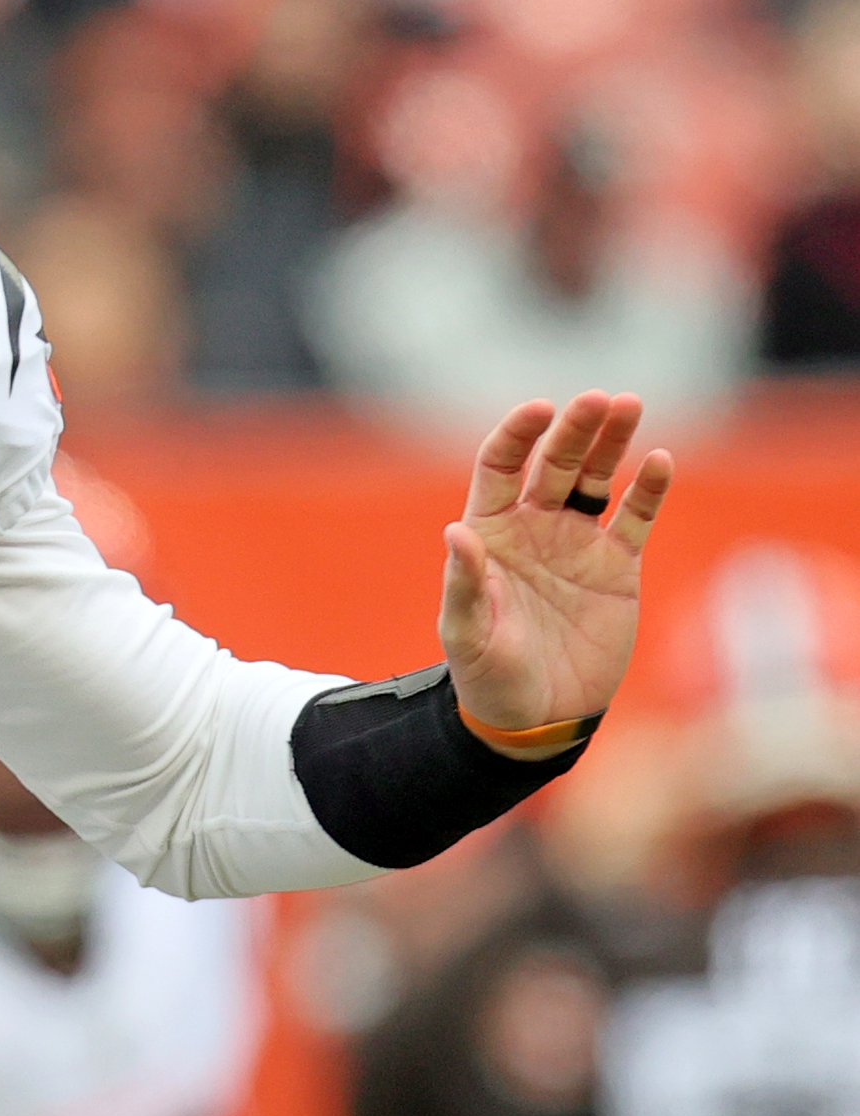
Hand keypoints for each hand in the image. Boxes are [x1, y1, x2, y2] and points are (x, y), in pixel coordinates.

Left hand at [439, 392, 673, 742]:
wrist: (536, 716)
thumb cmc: (488, 676)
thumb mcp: (468, 635)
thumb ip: (465, 585)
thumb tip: (457, 532)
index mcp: (490, 533)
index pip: (501, 467)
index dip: (518, 435)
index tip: (538, 409)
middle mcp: (534, 528)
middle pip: (555, 463)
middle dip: (575, 429)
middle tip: (600, 399)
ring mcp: (577, 543)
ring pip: (597, 478)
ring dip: (612, 442)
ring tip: (630, 405)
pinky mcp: (617, 566)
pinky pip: (635, 517)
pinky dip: (648, 489)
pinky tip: (658, 461)